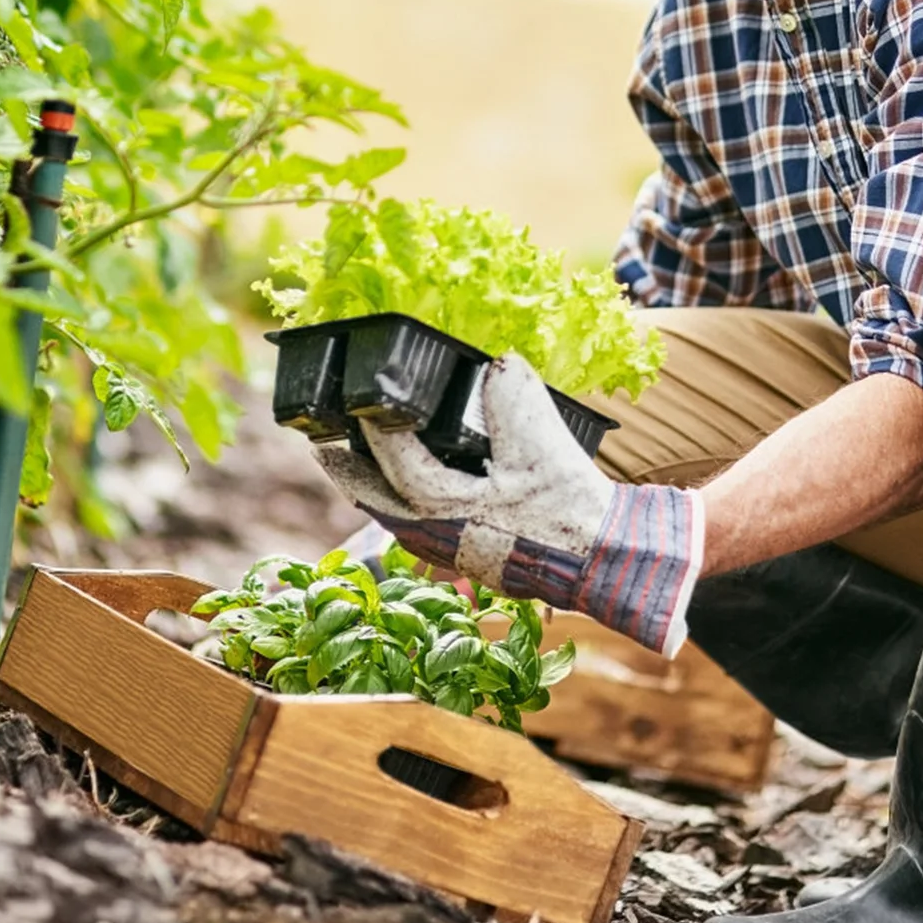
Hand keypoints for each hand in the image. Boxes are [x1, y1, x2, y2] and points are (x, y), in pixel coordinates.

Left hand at [314, 352, 702, 654]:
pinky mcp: (473, 559)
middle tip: (322, 447)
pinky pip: (422, 532)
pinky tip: (416, 498)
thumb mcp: (542, 444)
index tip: (357, 400)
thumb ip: (514, 398)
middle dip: (347, 472)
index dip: (372, 427)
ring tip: (360, 468)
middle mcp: (439, 535)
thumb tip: (499, 364)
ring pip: (397, 520)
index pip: (393, 460)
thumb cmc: (568, 508)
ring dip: (375, 491)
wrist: (600, 559)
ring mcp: (454, 552)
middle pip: (377, 502)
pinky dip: (407, 509)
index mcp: (446, 506)